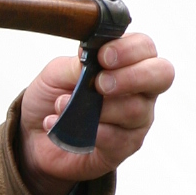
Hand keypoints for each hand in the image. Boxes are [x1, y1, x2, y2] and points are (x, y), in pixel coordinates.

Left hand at [19, 31, 174, 194]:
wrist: (33, 137)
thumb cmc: (52, 97)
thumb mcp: (57, 73)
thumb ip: (78, 64)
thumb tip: (92, 54)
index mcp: (127, 63)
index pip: (145, 47)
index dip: (129, 50)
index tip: (103, 57)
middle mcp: (140, 90)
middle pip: (162, 75)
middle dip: (132, 76)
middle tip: (100, 83)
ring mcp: (136, 120)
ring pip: (135, 110)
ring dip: (97, 108)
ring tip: (63, 106)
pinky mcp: (124, 147)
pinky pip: (117, 138)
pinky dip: (89, 131)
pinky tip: (64, 127)